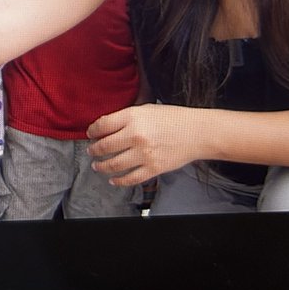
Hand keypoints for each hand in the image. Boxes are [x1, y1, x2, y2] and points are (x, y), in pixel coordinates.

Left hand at [86, 104, 203, 186]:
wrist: (198, 132)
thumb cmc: (174, 117)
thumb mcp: (146, 108)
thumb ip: (126, 116)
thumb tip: (107, 125)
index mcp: (132, 117)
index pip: (102, 125)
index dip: (92, 131)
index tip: (90, 134)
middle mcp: (135, 135)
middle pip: (105, 146)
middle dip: (94, 150)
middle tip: (91, 151)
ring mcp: (144, 153)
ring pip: (114, 164)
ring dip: (102, 166)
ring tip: (97, 166)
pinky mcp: (153, 168)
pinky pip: (130, 178)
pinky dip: (119, 181)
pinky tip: (113, 179)